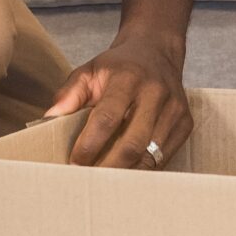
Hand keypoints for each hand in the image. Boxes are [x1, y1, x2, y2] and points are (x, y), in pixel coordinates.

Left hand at [44, 34, 191, 168]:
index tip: (74, 164)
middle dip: (108, 168)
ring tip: (105, 184)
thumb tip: (49, 120)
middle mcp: (155, 93)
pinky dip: (143, 170)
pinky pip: (164, 157)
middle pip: (132, 143)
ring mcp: (175, 109)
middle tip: (89, 182)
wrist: (156, 51)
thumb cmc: (118, 66)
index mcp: (128, 78)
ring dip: (126, 174)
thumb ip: (68, 95)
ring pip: (151, 155)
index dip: (89, 145)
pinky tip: (127, 174)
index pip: (107, 118)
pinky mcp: (186, 123)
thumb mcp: (89, 71)